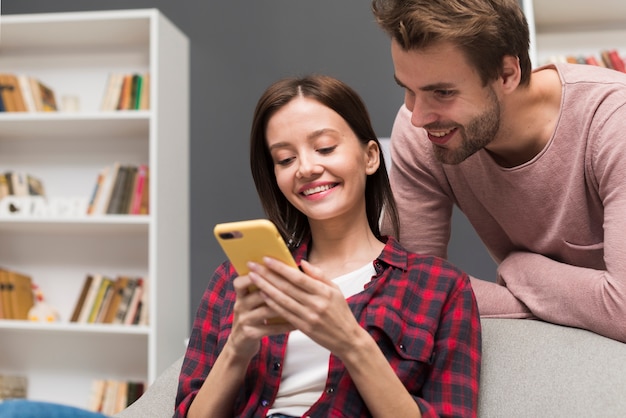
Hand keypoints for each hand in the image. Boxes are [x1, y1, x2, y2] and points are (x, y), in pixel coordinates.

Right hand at [228, 273, 294, 360]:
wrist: (241, 343)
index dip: (256, 273)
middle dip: (277, 286)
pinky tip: (297, 323)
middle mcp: (240, 305)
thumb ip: (264, 286)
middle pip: (259, 292)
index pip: (242, 280)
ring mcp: (244, 320)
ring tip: (300, 303)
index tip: (271, 264)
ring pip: (266, 310)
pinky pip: (271, 328)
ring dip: (284, 306)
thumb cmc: (253, 317)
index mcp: (241, 294)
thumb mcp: (252, 300)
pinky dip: (285, 325)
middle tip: (296, 283)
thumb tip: (282, 269)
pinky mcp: (251, 334)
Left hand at [247, 258, 362, 358]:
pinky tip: (262, 295)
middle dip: (267, 275)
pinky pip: (284, 313)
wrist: (347, 339)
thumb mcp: (336, 290)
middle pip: (286, 287)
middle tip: (253, 266)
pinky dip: (272, 303)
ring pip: (282, 300)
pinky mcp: (303, 327)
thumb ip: (319, 275)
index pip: (298, 277)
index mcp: (324, 292)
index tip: (266, 259)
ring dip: (265, 288)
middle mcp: (315, 304)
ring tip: (253, 278)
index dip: (280, 268)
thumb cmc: (341, 312)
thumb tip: (302, 263)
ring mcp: (308, 316)